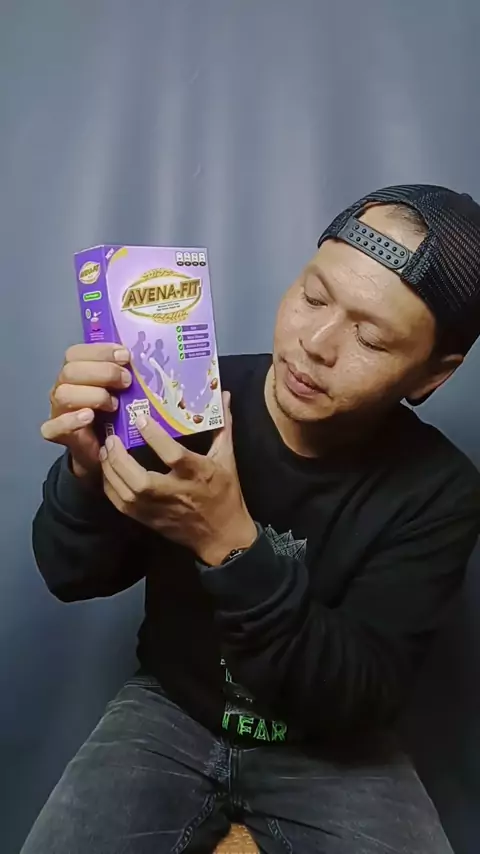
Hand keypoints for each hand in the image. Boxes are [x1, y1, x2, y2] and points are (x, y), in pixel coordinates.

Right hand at [41, 343, 131, 478]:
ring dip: (93, 396)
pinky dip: (71, 420)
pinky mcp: (56, 433)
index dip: (101, 351)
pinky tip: (89, 416)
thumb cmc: (112, 414)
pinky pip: (53, 426)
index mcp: (75, 371)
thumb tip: (139, 359)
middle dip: (103, 372)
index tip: (126, 356)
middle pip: (70, 371)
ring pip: (63, 394)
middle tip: (127, 381)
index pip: (77, 353)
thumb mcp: (120, 390)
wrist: (103, 449)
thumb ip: (123, 374)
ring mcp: (57, 410)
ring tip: (114, 405)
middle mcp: (62, 387)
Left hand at [100, 392, 256, 563]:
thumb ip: (223, 426)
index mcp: (198, 474)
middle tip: (111, 439)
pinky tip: (107, 471)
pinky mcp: (148, 520)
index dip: (155, 437)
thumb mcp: (227, 458)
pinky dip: (110, 487)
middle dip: (120, 460)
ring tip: (105, 451)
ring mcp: (159, 509)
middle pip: (140, 481)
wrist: (221, 536)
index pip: (173, 455)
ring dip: (111, 471)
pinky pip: (121, 505)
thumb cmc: (225, 493)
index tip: (140, 418)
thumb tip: (222, 395)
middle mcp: (176, 492)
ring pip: (127, 494)